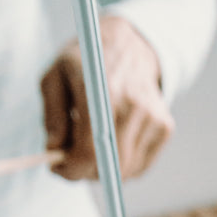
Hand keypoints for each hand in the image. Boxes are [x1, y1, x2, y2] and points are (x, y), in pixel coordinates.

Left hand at [41, 15, 174, 181]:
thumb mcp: (56, 75)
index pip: (88, 151)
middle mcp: (131, 105)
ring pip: (126, 170)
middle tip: (73, 161)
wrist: (130, 44)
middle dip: (86, 171)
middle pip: (108, 166)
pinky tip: (114, 144)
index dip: (71, 169)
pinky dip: (125, 165)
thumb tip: (54, 150)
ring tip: (92, 148)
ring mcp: (152, 117)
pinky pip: (142, 165)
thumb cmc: (87, 62)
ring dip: (105, 169)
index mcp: (99, 91)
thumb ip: (52, 114)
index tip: (59, 169)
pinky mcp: (165, 126)